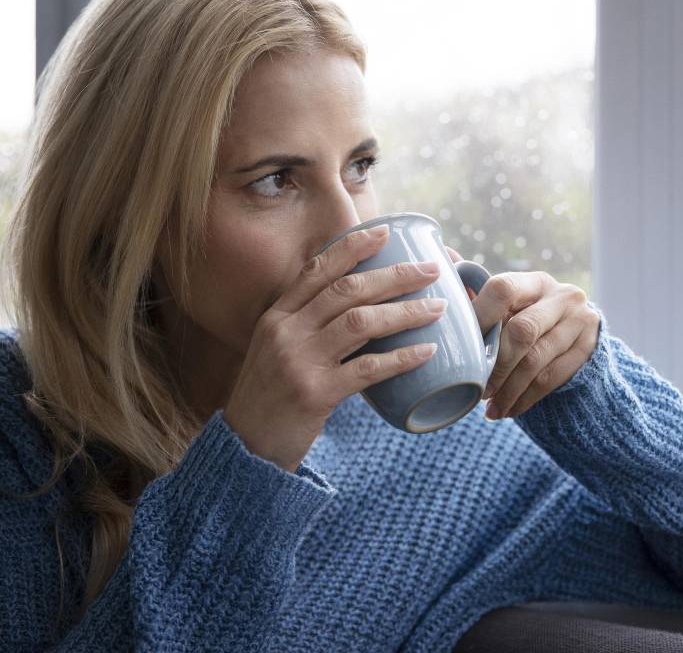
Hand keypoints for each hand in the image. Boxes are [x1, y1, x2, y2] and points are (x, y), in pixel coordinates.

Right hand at [223, 227, 445, 471]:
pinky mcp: (315, 394)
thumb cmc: (270, 398)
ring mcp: (298, 361)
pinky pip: (367, 369)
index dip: (352, 248)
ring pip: (361, 322)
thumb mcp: (277, 351)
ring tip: (438, 308)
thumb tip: (360, 305)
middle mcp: (285, 332)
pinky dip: (400, 358)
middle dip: (394, 275)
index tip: (385, 232)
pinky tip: (426, 352)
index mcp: (276, 317)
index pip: (317, 270)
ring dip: (405, 311)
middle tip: (431, 270)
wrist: (244, 449)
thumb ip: (307, 326)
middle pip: (347, 290)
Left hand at [444, 247, 599, 420]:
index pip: (504, 288)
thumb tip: (442, 255)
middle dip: (496, 365)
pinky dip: (525, 399)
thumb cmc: (528, 317)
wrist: (578, 335)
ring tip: (489, 407)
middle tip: (477, 388)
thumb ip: (478, 287)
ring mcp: (580, 322)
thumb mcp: (510, 304)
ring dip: (508, 389)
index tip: (463, 345)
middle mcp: (562, 296)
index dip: (480, 316)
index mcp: (535, 281)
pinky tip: (507, 411)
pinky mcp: (588, 349)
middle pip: (522, 330)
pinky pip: (551, 379)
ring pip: (536, 361)